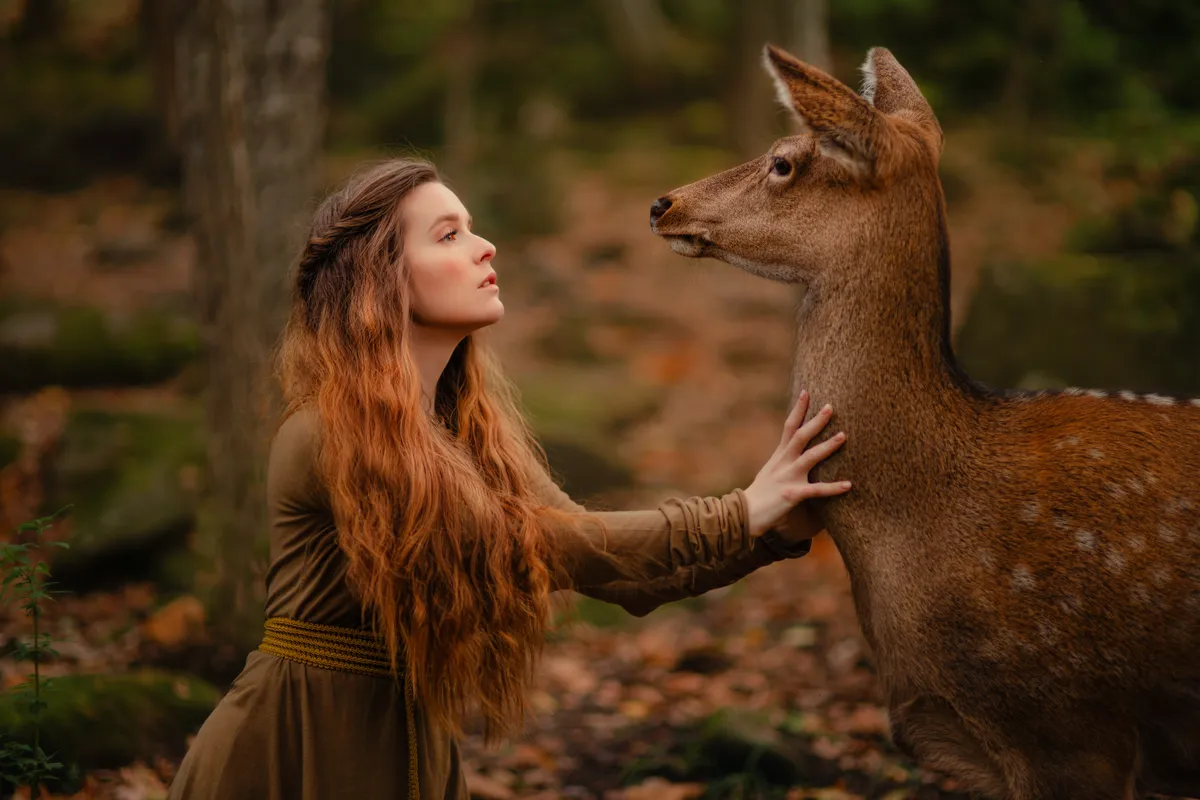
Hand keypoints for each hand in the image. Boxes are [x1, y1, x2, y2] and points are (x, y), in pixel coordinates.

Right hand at [742, 390, 850, 537]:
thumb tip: (792, 457)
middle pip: (801, 436)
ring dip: (827, 446)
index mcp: (779, 457)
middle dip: (816, 421)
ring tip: (844, 436)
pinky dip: (833, 488)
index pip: (789, 427)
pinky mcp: (792, 494)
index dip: (798, 409)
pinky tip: (848, 485)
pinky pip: (816, 490)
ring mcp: (788, 478)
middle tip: (831, 406)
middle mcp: (783, 463)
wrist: (744, 514)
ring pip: (810, 457)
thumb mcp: (769, 474)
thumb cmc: (758, 496)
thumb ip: (781, 464)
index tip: (807, 392)